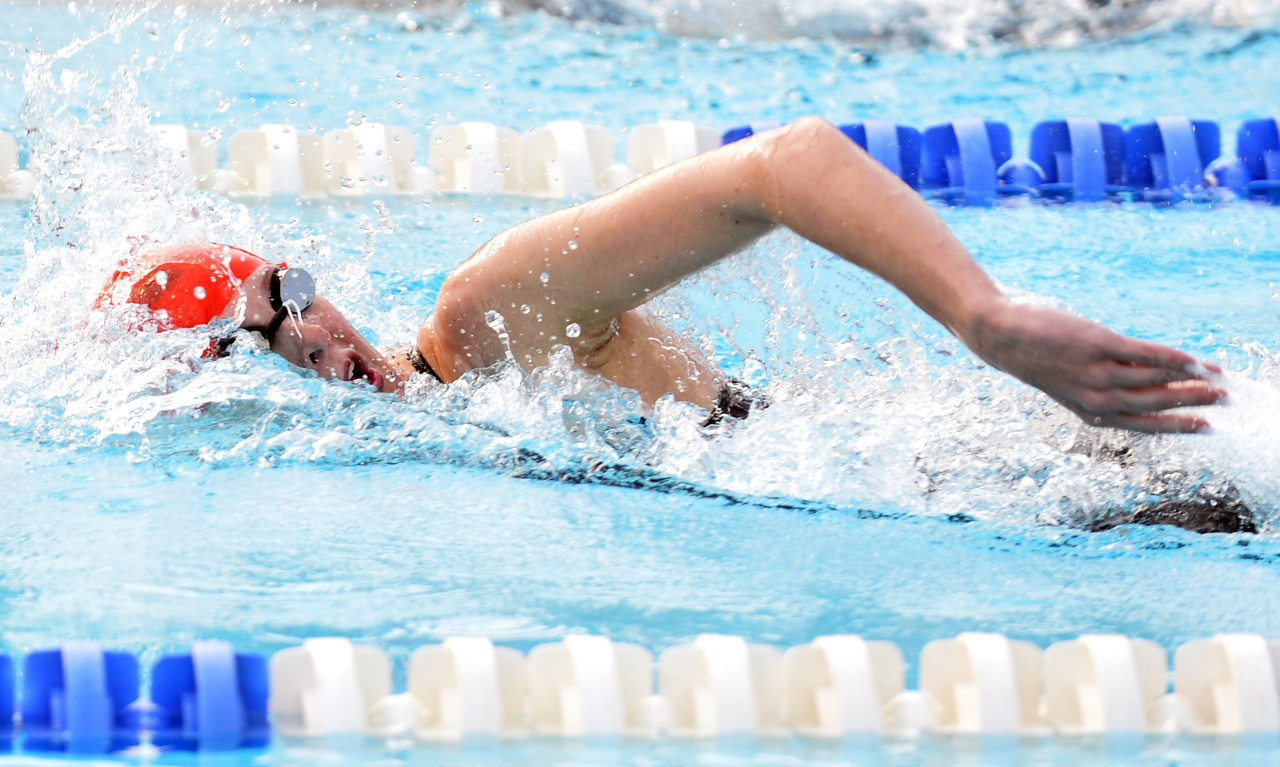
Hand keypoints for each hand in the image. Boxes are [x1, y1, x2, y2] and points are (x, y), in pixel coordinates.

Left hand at [960, 299, 1223, 433]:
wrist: (1002, 336)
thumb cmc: (1038, 356)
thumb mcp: (1071, 380)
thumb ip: (1104, 383)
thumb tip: (1146, 376)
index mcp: (1090, 413)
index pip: (1142, 424)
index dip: (1177, 426)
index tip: (1206, 427)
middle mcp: (1095, 399)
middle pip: (1154, 406)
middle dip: (1192, 406)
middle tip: (1224, 402)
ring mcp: (1096, 373)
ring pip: (1154, 382)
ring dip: (1190, 382)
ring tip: (1217, 379)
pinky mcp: (1096, 346)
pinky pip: (1143, 355)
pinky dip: (1171, 359)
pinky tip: (1193, 361)